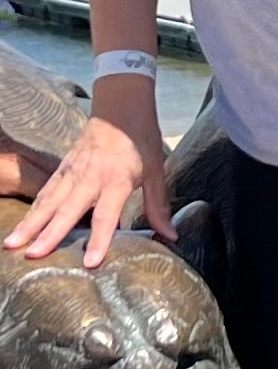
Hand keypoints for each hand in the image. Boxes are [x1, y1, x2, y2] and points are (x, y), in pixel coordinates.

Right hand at [1, 81, 175, 268]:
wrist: (121, 106)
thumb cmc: (140, 139)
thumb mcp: (156, 171)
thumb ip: (158, 206)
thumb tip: (171, 236)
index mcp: (116, 180)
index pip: (106, 215)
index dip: (99, 240)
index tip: (90, 263)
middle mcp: (90, 177)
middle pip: (67, 210)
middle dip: (48, 234)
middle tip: (32, 255)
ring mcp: (73, 171)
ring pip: (48, 201)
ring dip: (31, 223)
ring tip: (13, 244)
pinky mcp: (64, 167)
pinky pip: (46, 191)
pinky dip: (33, 209)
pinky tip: (22, 225)